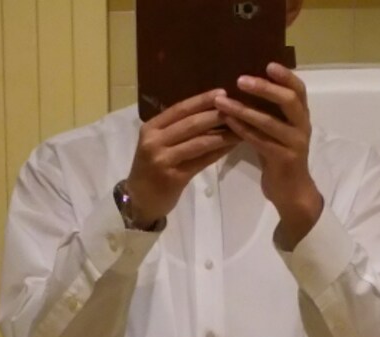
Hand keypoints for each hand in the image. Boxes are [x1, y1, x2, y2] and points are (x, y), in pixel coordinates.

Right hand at [126, 91, 236, 225]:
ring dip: (222, 135)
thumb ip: (176, 130)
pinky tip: (230, 147)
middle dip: (216, 115)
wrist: (139, 201)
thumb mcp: (158, 144)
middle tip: (236, 109)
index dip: (202, 100)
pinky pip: (201, 161)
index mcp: (151, 128)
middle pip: (191, 123)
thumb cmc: (151, 171)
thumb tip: (209, 114)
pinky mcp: (174, 178)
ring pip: (198, 142)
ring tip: (240, 129)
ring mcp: (163, 160)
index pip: (180, 109)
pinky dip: (217, 153)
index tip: (222, 92)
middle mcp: (155, 141)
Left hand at [215, 64, 322, 248]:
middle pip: (288, 100)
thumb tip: (245, 89)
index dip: (285, 76)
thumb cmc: (280, 159)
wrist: (292, 194)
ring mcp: (295, 143)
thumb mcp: (277, 131)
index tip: (268, 64)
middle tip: (240, 80)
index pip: (298, 90)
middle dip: (264, 88)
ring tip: (222, 102)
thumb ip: (269, 112)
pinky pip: (260, 141)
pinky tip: (228, 122)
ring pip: (269, 122)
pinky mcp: (284, 159)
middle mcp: (302, 126)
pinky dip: (242, 130)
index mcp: (301, 116)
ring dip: (243, 109)